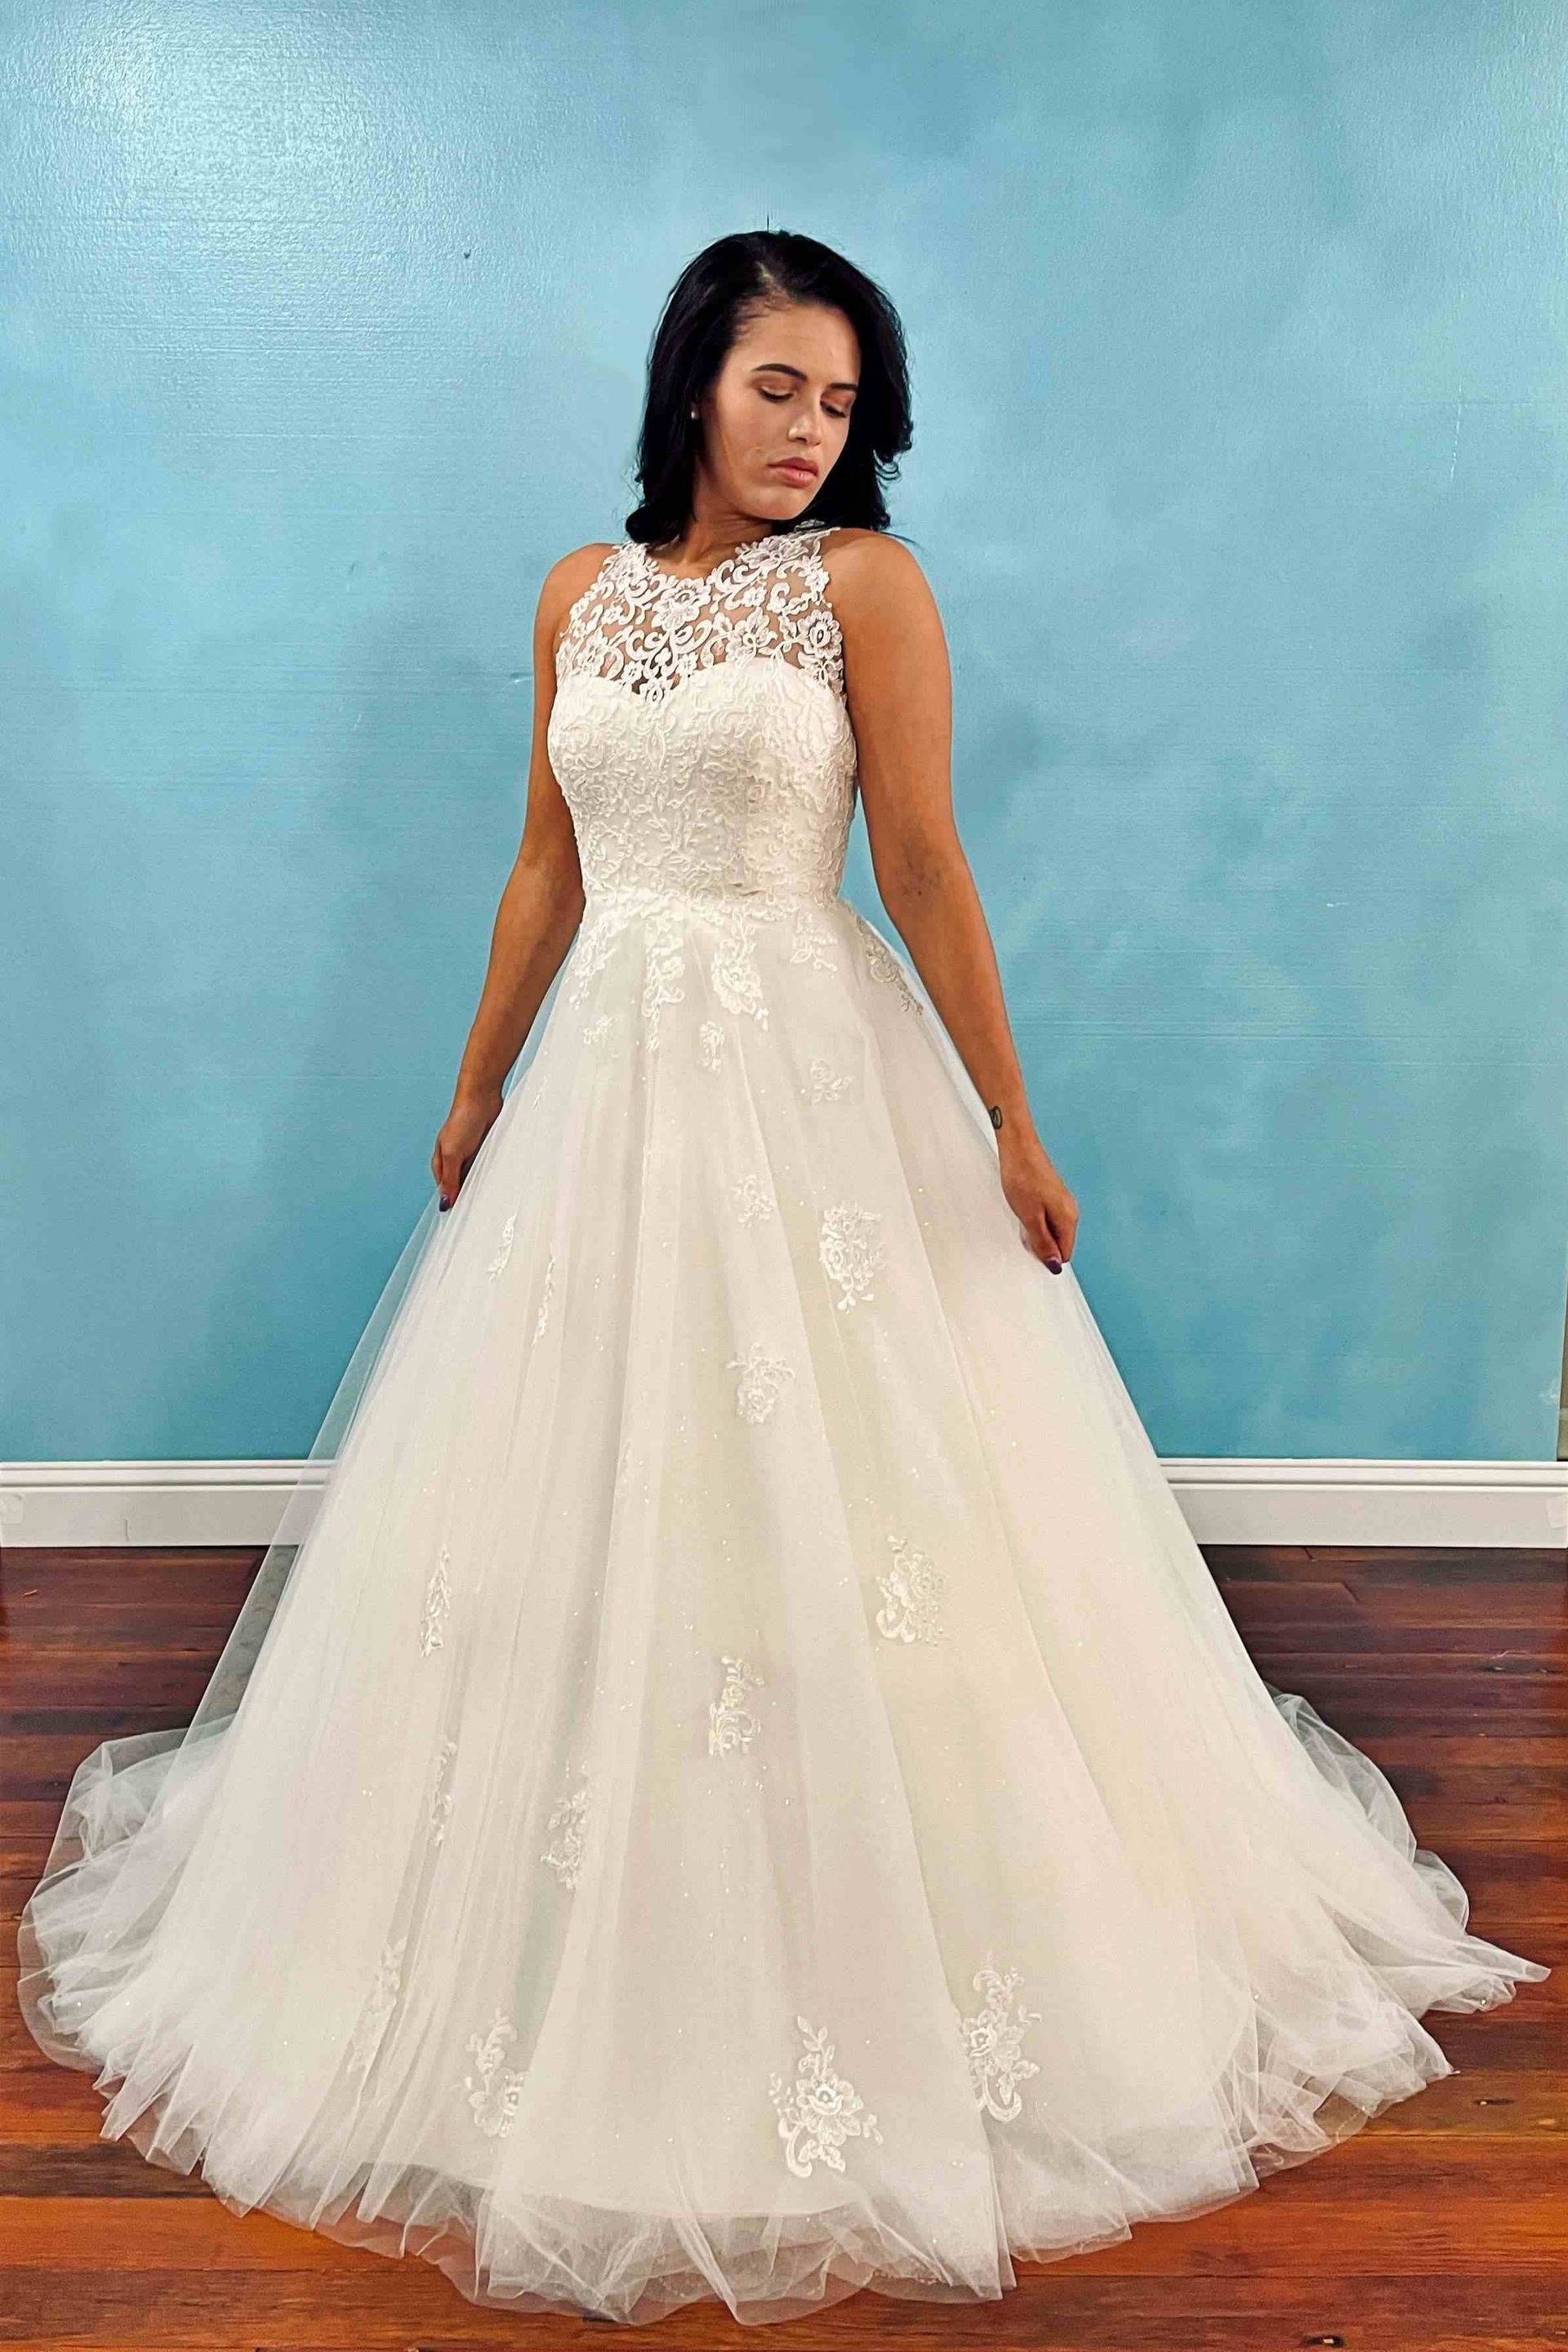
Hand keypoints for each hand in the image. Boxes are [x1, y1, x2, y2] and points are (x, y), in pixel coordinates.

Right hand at [430, 1084, 503, 1208]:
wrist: (482, 1098)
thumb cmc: (462, 1121)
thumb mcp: (453, 1154)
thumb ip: (450, 1179)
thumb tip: (444, 1204)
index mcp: (441, 1162)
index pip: (445, 1191)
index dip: (452, 1204)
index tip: (461, 1221)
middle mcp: (454, 1161)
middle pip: (459, 1186)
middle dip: (467, 1198)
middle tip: (478, 1217)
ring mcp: (470, 1155)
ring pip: (474, 1178)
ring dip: (480, 1187)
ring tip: (489, 1205)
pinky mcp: (484, 1150)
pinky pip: (487, 1168)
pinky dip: (490, 1176)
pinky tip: (497, 1186)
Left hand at [998, 1131, 1077, 1272]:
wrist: (1018, 1148)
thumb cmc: (1022, 1177)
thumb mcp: (1029, 1217)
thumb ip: (1043, 1242)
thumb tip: (1056, 1265)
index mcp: (1068, 1218)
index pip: (1065, 1253)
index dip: (1047, 1256)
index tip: (1030, 1246)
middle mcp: (1070, 1211)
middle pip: (1059, 1243)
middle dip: (1041, 1244)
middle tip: (1023, 1229)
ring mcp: (1061, 1202)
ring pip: (1052, 1230)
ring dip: (1036, 1231)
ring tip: (1022, 1215)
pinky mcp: (1052, 1196)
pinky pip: (1047, 1218)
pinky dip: (1034, 1219)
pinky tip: (1022, 1208)